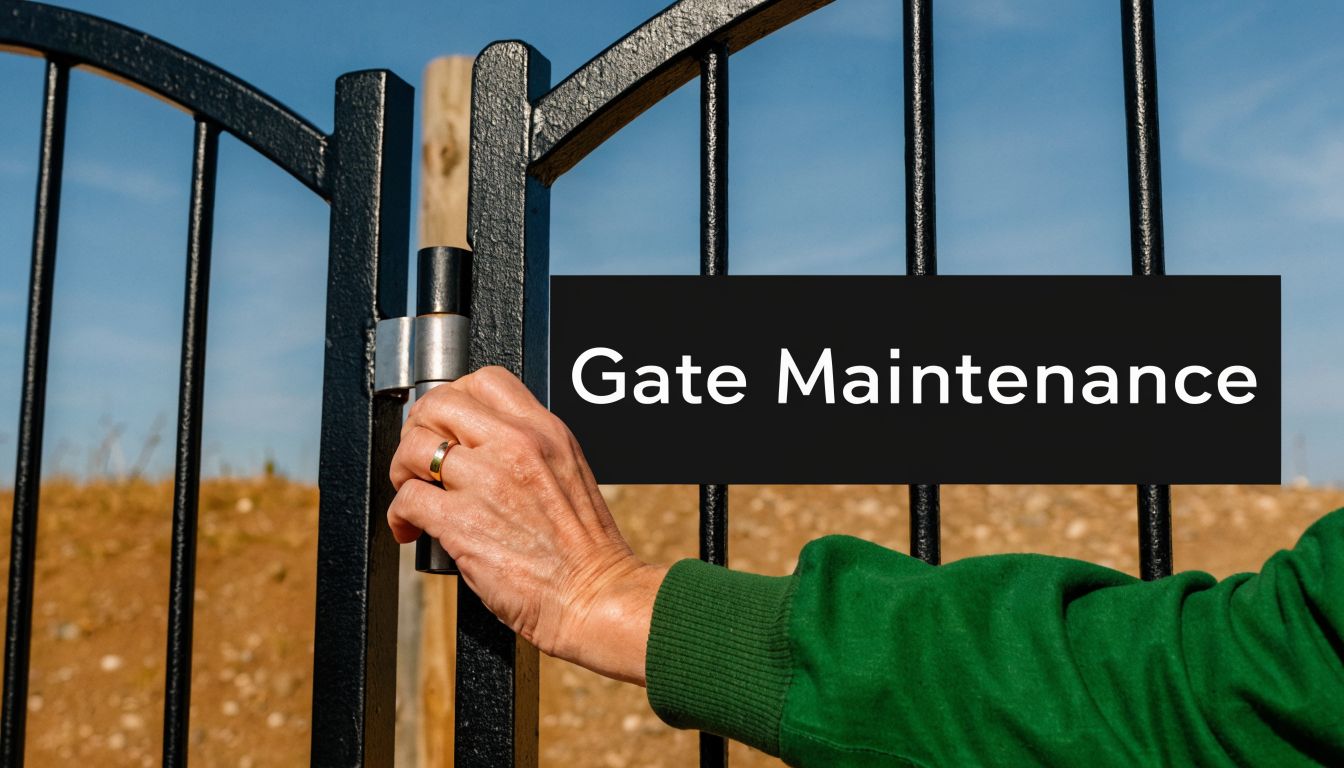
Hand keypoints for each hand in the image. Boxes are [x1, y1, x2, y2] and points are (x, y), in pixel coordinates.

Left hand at [387, 366, 665, 684]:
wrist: (593, 596)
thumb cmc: (586, 551)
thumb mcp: (570, 474)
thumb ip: (531, 451)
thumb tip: (484, 446)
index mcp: (545, 432)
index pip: (485, 381)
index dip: (454, 399)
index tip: (447, 425)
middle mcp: (516, 446)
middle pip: (440, 404)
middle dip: (419, 429)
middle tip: (421, 459)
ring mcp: (487, 481)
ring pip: (415, 447)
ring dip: (403, 471)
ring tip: (413, 492)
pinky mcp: (462, 522)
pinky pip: (407, 499)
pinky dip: (399, 516)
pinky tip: (412, 529)